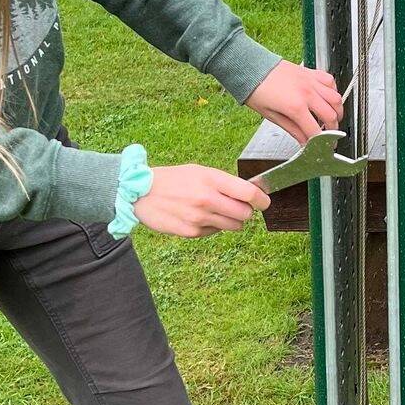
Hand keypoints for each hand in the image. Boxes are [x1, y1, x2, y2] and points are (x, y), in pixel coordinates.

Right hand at [133, 164, 269, 237]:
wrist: (140, 193)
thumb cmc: (173, 179)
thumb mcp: (200, 172)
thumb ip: (224, 183)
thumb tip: (249, 195)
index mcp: (212, 179)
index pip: (249, 193)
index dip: (262, 200)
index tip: (264, 202)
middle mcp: (208, 199)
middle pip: (246, 214)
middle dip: (246, 212)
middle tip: (237, 207)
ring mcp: (199, 218)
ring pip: (234, 226)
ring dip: (231, 221)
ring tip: (215, 211)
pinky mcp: (191, 232)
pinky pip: (214, 233)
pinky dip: (212, 227)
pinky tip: (198, 217)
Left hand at [245, 60, 343, 145]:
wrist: (251, 68)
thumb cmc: (257, 90)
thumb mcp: (271, 116)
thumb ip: (292, 130)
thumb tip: (303, 141)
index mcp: (295, 107)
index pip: (316, 130)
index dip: (320, 143)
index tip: (321, 147)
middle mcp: (307, 93)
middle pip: (331, 116)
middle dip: (332, 130)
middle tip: (327, 135)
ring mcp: (310, 82)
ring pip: (336, 98)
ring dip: (337, 111)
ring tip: (332, 119)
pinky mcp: (310, 73)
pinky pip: (330, 81)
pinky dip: (333, 91)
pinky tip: (327, 98)